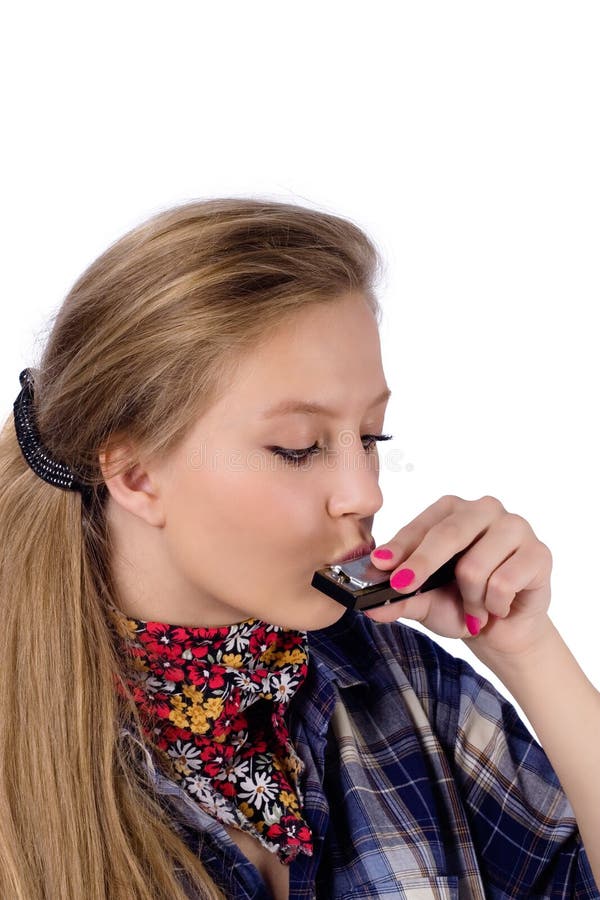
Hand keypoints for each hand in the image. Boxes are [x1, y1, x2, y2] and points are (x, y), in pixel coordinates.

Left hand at [366, 495, 553, 662]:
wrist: (501, 629)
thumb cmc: (459, 602)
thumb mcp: (422, 602)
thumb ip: (398, 600)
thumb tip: (371, 606)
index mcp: (452, 510)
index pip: (422, 525)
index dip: (400, 547)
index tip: (381, 565)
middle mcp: (484, 510)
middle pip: (448, 534)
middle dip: (422, 565)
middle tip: (403, 588)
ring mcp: (515, 528)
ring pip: (475, 566)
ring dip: (468, 599)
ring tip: (474, 607)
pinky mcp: (538, 553)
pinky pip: (504, 583)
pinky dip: (493, 605)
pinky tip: (497, 607)